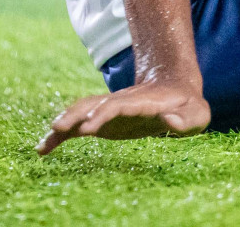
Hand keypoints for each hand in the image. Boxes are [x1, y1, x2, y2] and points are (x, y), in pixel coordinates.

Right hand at [36, 79, 209, 154]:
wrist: (175, 89)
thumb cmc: (189, 107)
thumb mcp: (197, 114)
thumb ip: (186, 120)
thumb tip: (169, 119)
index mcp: (142, 102)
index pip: (119, 105)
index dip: (103, 114)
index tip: (88, 126)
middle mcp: (121, 103)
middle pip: (93, 105)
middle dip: (75, 116)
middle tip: (57, 130)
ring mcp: (109, 110)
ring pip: (81, 112)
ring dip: (63, 125)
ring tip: (43, 144)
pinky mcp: (102, 121)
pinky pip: (77, 127)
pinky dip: (59, 137)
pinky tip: (42, 150)